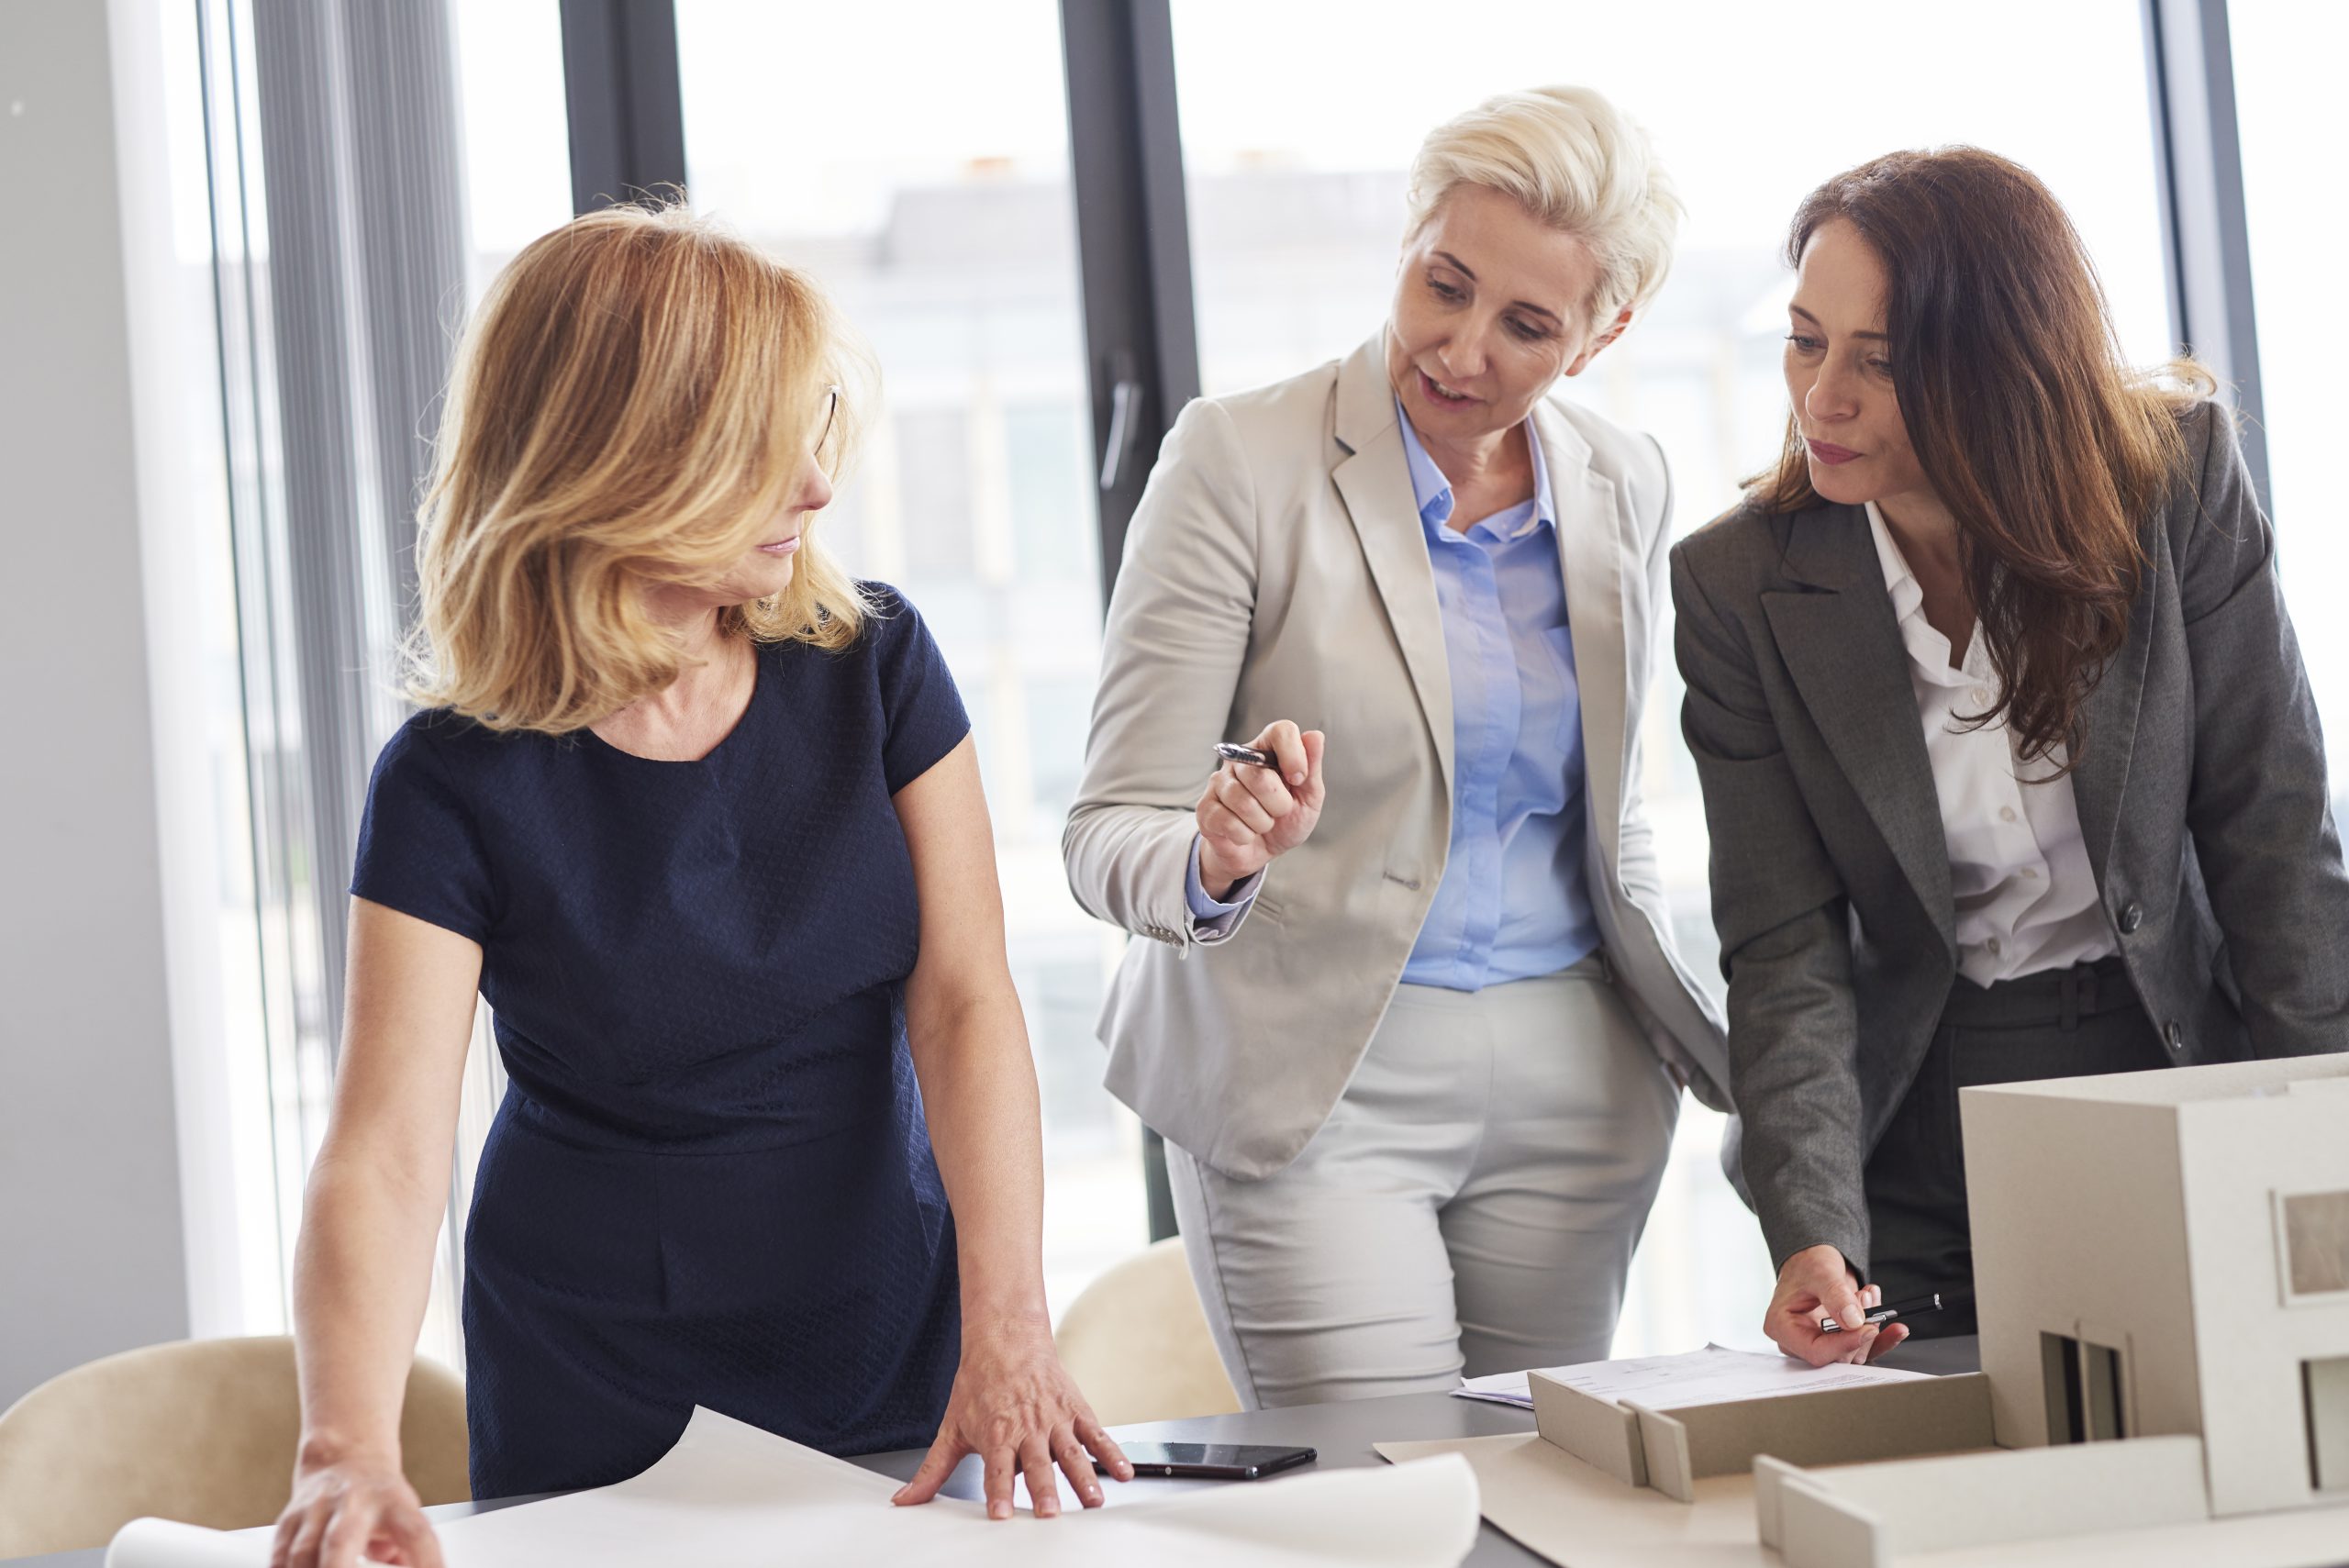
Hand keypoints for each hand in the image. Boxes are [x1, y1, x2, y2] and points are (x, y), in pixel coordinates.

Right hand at [271, 1447, 442, 1567]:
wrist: (344, 1457)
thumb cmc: (380, 1498)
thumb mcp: (405, 1516)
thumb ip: (405, 1553)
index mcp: (393, 1503)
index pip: (415, 1534)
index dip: (426, 1561)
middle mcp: (353, 1503)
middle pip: (342, 1540)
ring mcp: (317, 1509)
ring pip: (302, 1552)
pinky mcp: (289, 1520)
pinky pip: (279, 1556)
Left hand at [893, 1312, 1131, 1519]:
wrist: (1006, 1338)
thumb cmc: (980, 1383)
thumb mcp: (952, 1427)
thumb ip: (932, 1470)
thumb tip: (905, 1500)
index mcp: (996, 1434)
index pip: (996, 1471)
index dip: (998, 1492)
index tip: (1000, 1513)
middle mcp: (1027, 1428)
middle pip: (1037, 1465)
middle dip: (1044, 1489)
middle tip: (1050, 1512)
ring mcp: (1054, 1419)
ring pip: (1071, 1452)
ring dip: (1083, 1477)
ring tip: (1093, 1500)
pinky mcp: (1075, 1411)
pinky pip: (1097, 1435)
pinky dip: (1112, 1453)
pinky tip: (1124, 1472)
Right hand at [1195, 720, 1326, 897]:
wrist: (1260, 853)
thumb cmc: (1285, 821)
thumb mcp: (1308, 797)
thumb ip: (1312, 767)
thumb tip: (1315, 736)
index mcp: (1267, 749)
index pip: (1280, 731)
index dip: (1294, 755)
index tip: (1298, 779)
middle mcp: (1239, 760)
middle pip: (1260, 775)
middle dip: (1279, 804)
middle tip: (1278, 812)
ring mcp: (1218, 782)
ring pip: (1244, 802)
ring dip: (1262, 823)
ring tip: (1261, 824)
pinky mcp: (1204, 807)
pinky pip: (1228, 822)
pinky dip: (1245, 835)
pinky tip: (1245, 834)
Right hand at [1765, 1244, 1908, 1367]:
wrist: (1814, 1260)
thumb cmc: (1807, 1264)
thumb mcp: (1819, 1271)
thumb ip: (1835, 1295)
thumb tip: (1853, 1321)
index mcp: (1782, 1326)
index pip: (1815, 1351)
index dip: (1844, 1343)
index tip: (1867, 1327)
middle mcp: (1799, 1340)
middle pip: (1837, 1356)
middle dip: (1859, 1329)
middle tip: (1865, 1297)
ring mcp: (1820, 1343)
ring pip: (1854, 1355)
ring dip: (1871, 1328)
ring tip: (1869, 1295)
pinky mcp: (1838, 1342)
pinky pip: (1864, 1351)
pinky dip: (1882, 1339)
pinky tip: (1896, 1329)